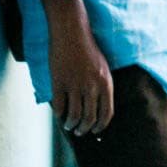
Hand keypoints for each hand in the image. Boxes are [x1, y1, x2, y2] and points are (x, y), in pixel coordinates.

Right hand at [44, 0, 113, 135]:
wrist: (72, 34)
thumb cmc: (88, 51)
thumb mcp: (103, 69)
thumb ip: (102, 88)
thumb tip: (100, 110)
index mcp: (106, 83)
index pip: (106, 113)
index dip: (100, 126)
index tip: (95, 132)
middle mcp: (92, 86)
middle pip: (89, 118)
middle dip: (84, 129)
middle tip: (80, 132)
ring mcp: (75, 85)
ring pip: (73, 115)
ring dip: (71, 125)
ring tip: (69, 126)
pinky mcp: (59, 82)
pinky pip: (59, 106)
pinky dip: (59, 114)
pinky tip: (60, 115)